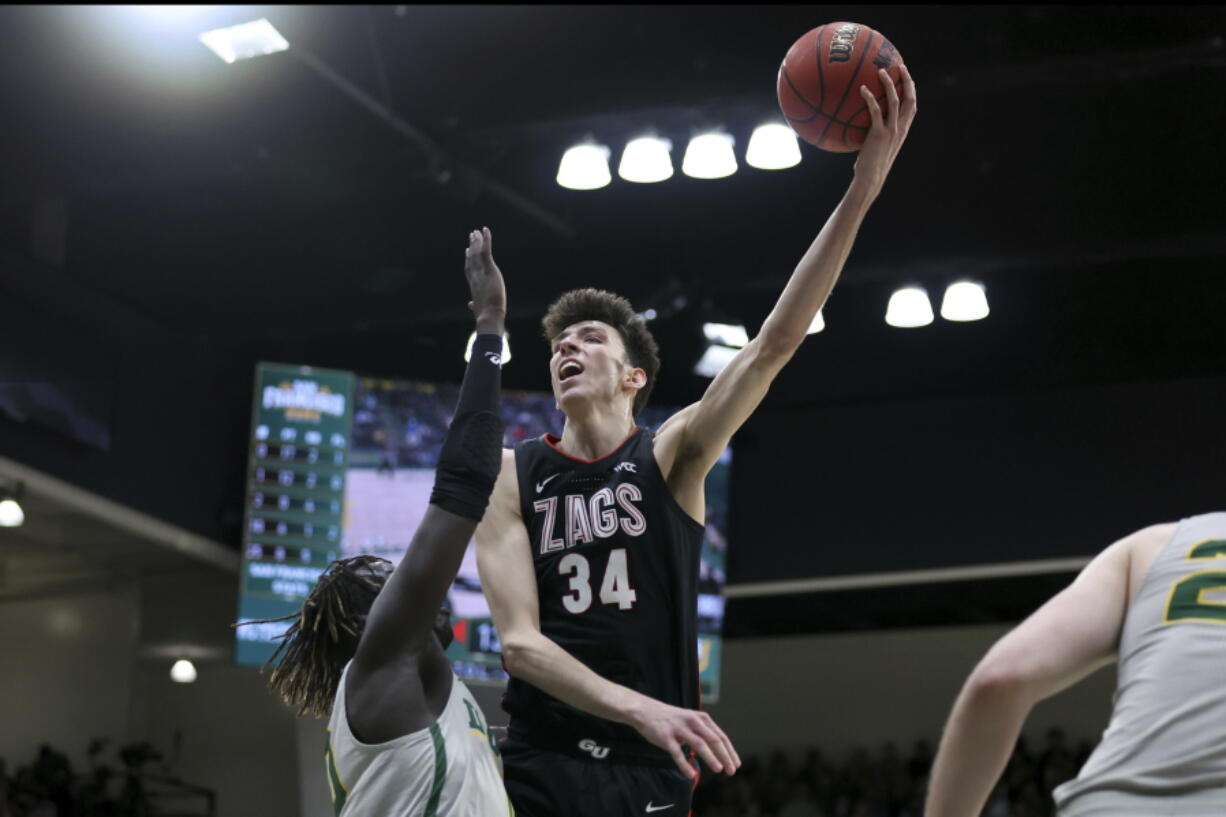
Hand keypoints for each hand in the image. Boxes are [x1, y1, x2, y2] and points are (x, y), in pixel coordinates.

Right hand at [464, 227, 505, 332]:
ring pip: (477, 253)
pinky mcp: (489, 270)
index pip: (470, 269)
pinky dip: (486, 240)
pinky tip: (485, 230)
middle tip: (472, 235)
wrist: (489, 316)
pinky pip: (486, 251)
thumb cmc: (486, 316)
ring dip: (477, 241)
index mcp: (474, 285)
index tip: (467, 251)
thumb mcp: (479, 309)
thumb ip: (474, 305)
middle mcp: (475, 276)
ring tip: (476, 232)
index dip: (468, 259)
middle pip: (472, 258)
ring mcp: (481, 272)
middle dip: (472, 246)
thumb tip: (470, 305)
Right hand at [630, 698, 740, 778]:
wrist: (645, 711)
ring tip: (719, 769)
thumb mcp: (691, 720)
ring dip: (711, 758)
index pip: (720, 736)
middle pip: (714, 740)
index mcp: (701, 718)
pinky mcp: (666, 737)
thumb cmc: (671, 719)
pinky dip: (685, 765)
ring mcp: (679, 729)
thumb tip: (719, 751)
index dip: (730, 751)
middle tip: (731, 771)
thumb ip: (704, 732)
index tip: (736, 765)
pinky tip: (691, 775)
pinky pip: (677, 753)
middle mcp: (692, 721)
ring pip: (699, 744)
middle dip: (725, 756)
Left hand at [853, 63, 917, 194]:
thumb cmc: (869, 166)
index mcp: (902, 131)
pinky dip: (870, 98)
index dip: (912, 90)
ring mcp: (891, 131)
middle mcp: (900, 129)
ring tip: (881, 71)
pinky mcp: (879, 134)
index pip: (912, 107)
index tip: (907, 77)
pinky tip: (862, 89)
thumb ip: (875, 134)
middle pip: (910, 99)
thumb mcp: (877, 148)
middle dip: (907, 81)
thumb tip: (860, 124)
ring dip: (889, 84)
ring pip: (895, 101)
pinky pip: (875, 111)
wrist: (870, 179)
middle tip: (900, 66)